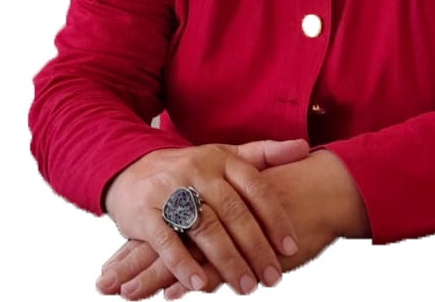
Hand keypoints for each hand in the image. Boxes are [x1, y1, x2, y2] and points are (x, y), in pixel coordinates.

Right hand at [101, 139, 308, 295]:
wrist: (130, 167)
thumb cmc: (189, 168)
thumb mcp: (224, 155)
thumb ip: (263, 154)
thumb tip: (304, 147)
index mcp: (221, 159)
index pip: (254, 187)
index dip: (274, 217)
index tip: (291, 246)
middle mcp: (198, 171)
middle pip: (233, 211)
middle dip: (255, 247)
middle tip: (272, 277)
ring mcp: (170, 190)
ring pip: (205, 227)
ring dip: (227, 260)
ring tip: (246, 286)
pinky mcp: (145, 212)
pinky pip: (166, 240)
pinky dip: (183, 264)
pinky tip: (199, 284)